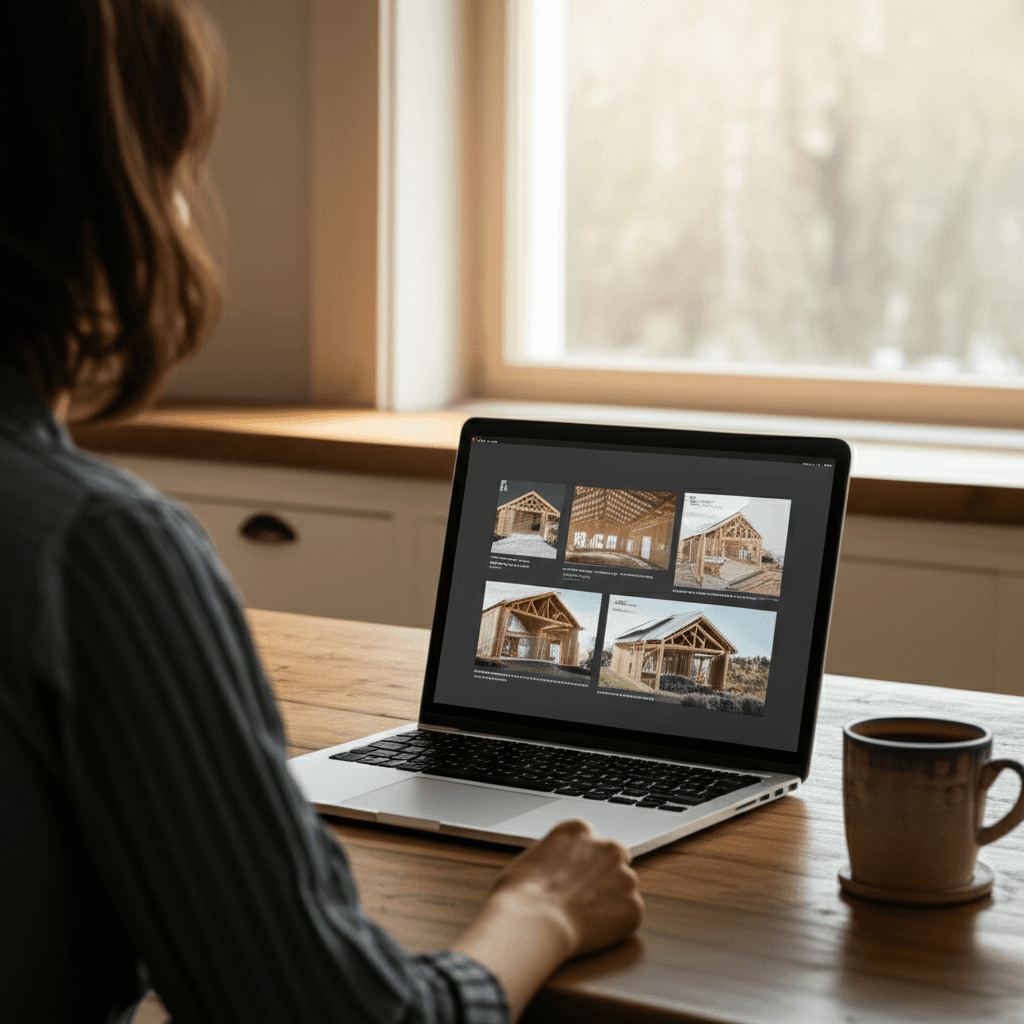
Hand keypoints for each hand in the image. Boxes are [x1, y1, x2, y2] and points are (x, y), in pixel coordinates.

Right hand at [490, 818, 643, 957]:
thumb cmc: (519, 894)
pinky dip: (616, 925)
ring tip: (583, 918)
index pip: (591, 841)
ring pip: (624, 889)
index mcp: (580, 830)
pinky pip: (629, 915)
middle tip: (583, 899)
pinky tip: (592, 931)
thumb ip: (552, 858)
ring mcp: (625, 878)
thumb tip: (552, 871)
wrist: (532, 923)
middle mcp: (608, 847)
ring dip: (611, 901)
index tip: (574, 877)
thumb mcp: (530, 860)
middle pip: (615, 860)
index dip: (583, 861)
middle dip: (604, 877)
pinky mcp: (634, 907)